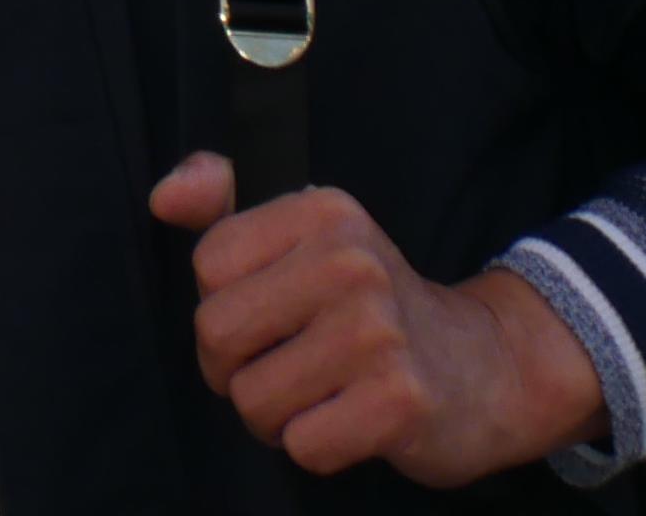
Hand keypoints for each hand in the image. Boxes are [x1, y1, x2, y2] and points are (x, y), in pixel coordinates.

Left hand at [150, 155, 606, 483]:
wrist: (485, 367)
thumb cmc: (371, 304)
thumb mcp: (305, 234)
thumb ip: (222, 204)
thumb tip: (161, 199)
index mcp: (321, 211)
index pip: (209, 264)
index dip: (223, 304)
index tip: (266, 316)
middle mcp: (351, 262)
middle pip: (217, 332)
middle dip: (233, 370)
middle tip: (279, 369)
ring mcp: (379, 332)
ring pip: (254, 397)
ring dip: (273, 416)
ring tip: (314, 397)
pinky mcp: (400, 402)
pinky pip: (303, 444)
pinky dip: (314, 447)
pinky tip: (346, 423)